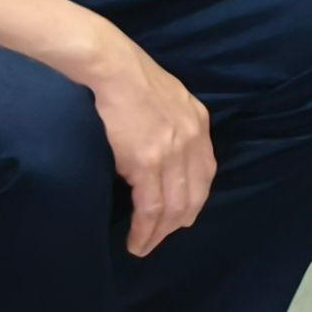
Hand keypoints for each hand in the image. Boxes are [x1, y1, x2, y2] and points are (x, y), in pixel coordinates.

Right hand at [79, 36, 217, 254]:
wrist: (106, 64)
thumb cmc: (123, 75)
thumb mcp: (164, 96)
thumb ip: (169, 121)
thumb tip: (157, 145)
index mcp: (197, 122)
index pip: (205, 172)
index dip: (193, 199)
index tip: (180, 216)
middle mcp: (192, 139)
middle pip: (194, 195)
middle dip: (178, 222)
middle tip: (160, 238)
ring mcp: (172, 152)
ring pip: (173, 207)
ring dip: (159, 234)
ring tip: (144, 247)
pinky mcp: (147, 161)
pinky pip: (151, 208)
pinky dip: (145, 230)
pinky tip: (137, 242)